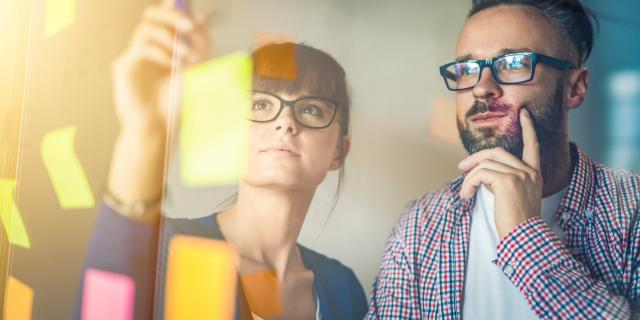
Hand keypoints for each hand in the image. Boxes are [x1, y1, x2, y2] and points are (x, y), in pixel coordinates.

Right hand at [107, 0, 210, 216]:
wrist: (159, 130)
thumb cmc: (176, 107)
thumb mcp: (195, 74)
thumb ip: (199, 47)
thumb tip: (203, 19)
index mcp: (164, 47)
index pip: (168, 15)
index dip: (182, 10)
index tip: (200, 19)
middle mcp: (148, 48)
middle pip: (153, 14)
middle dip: (174, 16)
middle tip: (191, 28)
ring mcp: (135, 56)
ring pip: (146, 27)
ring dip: (170, 38)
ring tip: (185, 57)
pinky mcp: (124, 66)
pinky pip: (141, 47)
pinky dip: (160, 53)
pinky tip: (172, 66)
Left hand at [458, 108, 542, 239]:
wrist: (523, 238)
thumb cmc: (516, 223)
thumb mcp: (515, 197)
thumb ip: (505, 181)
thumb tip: (483, 173)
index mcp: (534, 175)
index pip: (533, 146)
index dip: (528, 129)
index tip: (523, 114)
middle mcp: (529, 172)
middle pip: (497, 152)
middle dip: (475, 157)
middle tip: (460, 167)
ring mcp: (520, 175)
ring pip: (485, 164)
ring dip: (469, 178)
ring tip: (465, 193)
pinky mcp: (508, 181)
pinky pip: (480, 173)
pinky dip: (469, 183)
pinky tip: (467, 196)